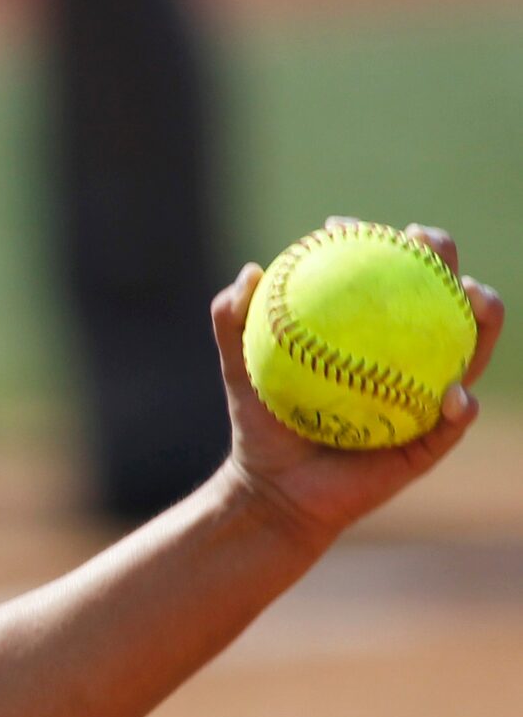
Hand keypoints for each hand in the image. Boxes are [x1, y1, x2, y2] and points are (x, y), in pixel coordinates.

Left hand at [213, 220, 496, 545]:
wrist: (274, 490)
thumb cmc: (262, 423)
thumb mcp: (240, 370)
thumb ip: (232, 321)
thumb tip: (251, 270)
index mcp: (370, 330)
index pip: (383, 272)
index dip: (372, 239)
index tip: (342, 226)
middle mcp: (407, 353)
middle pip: (439, 291)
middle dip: (441, 254)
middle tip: (421, 240)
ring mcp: (428, 392)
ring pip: (472, 346)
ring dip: (484, 316)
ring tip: (473, 298)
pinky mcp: (434, 437)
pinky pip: (456, 419)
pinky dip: (459, 405)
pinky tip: (454, 395)